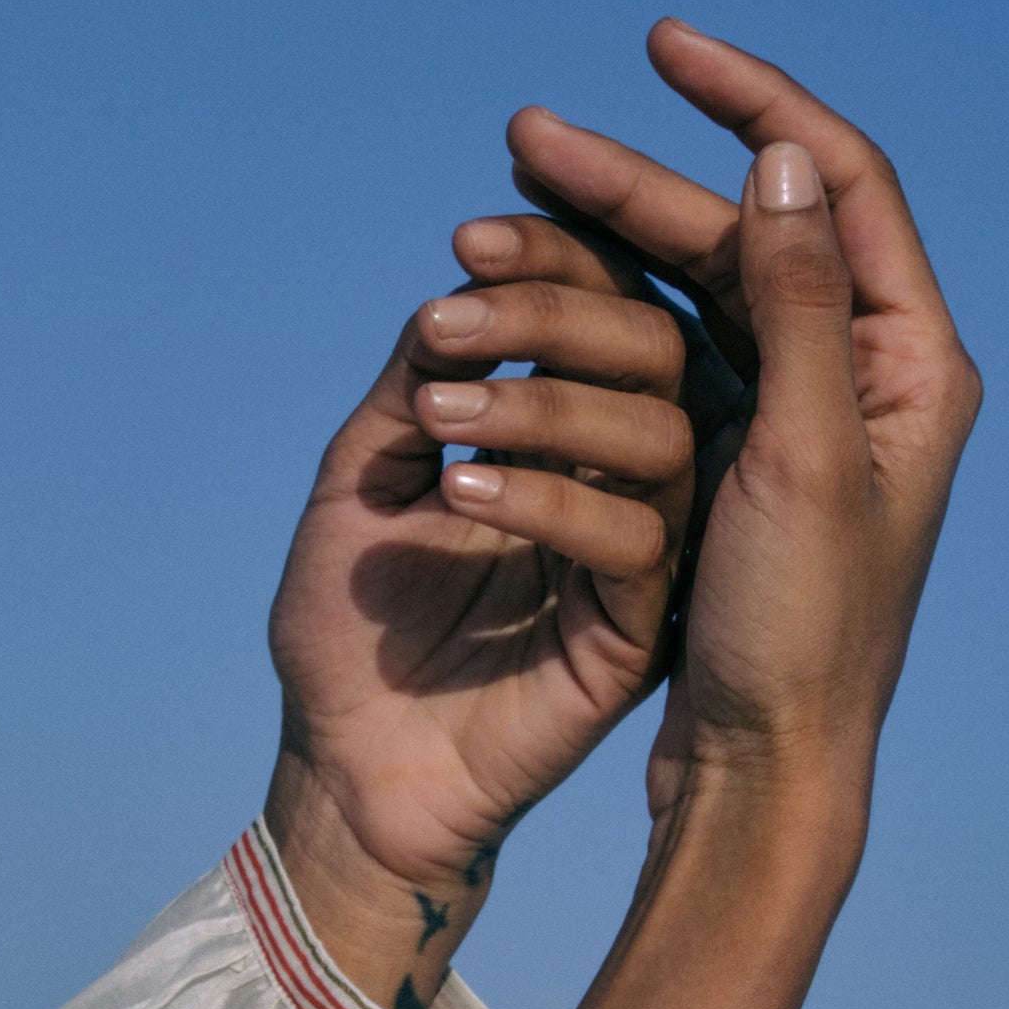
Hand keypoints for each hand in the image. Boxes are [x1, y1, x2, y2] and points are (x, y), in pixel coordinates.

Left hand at [265, 230, 705, 1008]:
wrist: (346, 771)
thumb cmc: (351, 632)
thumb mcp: (362, 482)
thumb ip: (414, 384)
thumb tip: (460, 281)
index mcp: (561, 433)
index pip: (598, 311)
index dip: (549, 259)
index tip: (466, 237)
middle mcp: (615, 482)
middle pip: (653, 349)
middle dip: (553, 312)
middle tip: (450, 322)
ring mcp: (635, 558)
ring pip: (662, 436)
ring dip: (549, 402)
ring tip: (442, 411)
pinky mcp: (636, 635)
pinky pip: (641, 543)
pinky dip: (552, 499)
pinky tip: (460, 494)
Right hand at [507, 23, 982, 839]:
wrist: (763, 768)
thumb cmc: (800, 634)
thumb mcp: (802, 460)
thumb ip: (803, 306)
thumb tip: (782, 160)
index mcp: (905, 364)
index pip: (840, 183)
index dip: (753, 101)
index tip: (661, 49)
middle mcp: (853, 378)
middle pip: (746, 234)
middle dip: (635, 178)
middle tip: (524, 135)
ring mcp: (788, 423)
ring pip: (691, 296)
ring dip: (599, 247)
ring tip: (496, 209)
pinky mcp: (728, 471)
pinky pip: (659, 364)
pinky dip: (592, 324)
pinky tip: (520, 297)